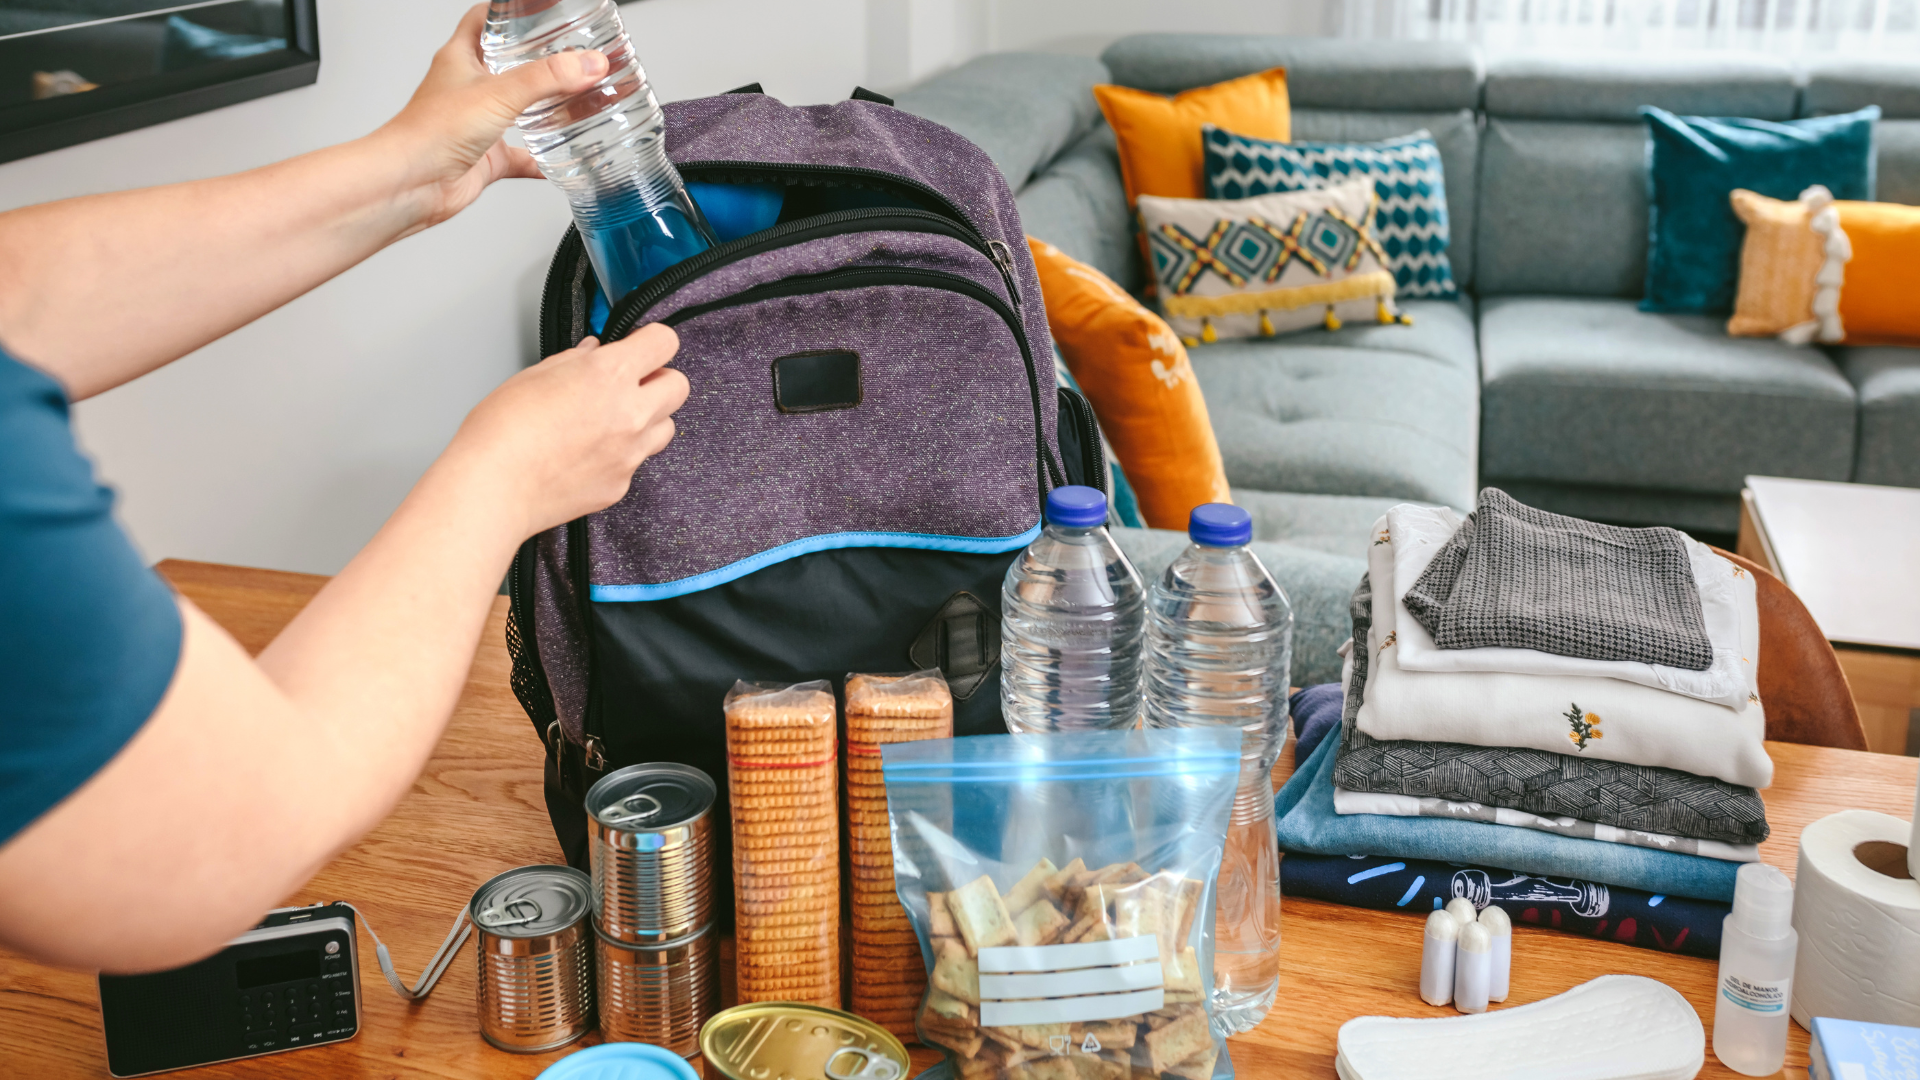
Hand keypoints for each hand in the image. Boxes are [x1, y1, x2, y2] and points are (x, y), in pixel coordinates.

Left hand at [372, 4, 609, 234]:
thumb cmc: (431, 132)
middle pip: (505, 63)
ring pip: (515, 109)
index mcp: (459, 58)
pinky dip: (542, 158)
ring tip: (572, 97)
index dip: (508, 10)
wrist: (412, 183)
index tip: (536, 8)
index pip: (483, 20)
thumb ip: (547, 77)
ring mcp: (477, 123)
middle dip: (535, 58)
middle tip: (567, 52)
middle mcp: (467, 88)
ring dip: (542, 105)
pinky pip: (521, 156)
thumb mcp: (498, 92)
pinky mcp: (485, 157)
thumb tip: (588, 63)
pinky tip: (561, 158)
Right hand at [451, 325, 689, 538]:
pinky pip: (637, 462)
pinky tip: (590, 453)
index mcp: (609, 374)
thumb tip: (592, 354)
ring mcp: (630, 453)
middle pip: (679, 386)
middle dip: (659, 381)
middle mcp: (630, 413)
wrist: (494, 487)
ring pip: (667, 427)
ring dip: (649, 419)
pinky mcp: (621, 484)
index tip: (640, 346)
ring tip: (612, 421)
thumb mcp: (534, 375)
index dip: (652, 341)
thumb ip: (574, 361)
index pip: (664, 342)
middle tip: (632, 384)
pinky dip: (622, 454)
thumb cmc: (502, 431)